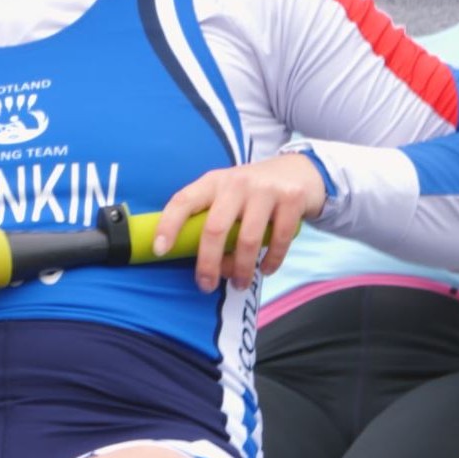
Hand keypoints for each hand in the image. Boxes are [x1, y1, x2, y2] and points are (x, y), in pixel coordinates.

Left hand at [153, 154, 325, 293]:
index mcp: (212, 182)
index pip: (183, 201)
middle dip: (208, 263)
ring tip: (240, 283)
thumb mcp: (227, 195)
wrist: (298, 171)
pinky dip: (271, 260)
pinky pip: (278, 239)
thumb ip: (213, 219)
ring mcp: (264, 190)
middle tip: (206, 285)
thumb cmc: (252, 192)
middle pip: (215, 228)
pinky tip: (265, 270)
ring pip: (247, 239)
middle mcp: (235, 183)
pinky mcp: (290, 199)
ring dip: (242, 268)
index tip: (160, 250)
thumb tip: (203, 264)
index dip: (168, 225)